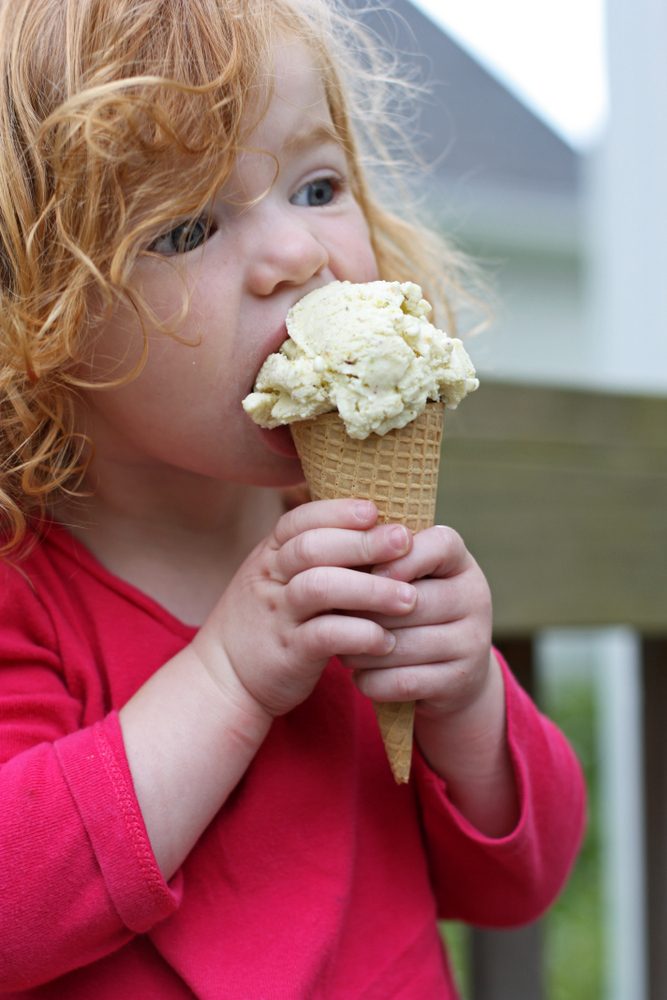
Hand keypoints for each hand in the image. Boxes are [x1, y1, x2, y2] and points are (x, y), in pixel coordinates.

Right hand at [192, 500, 419, 720]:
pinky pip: (326, 636)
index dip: (338, 512)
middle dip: (363, 542)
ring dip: (370, 589)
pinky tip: (387, 641)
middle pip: (313, 548)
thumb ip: (316, 557)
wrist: (223, 678)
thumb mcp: (280, 579)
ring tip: (408, 598)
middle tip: (405, 542)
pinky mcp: (288, 653)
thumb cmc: (269, 621)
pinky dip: (360, 635)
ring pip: (321, 587)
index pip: (301, 519)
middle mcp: (270, 578)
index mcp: (270, 554)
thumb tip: (377, 530)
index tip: (375, 510)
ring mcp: (277, 615)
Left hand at [339, 525, 492, 717]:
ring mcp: (473, 640)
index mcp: (459, 560)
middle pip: (410, 601)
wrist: (455, 669)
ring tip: (340, 646)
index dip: (399, 559)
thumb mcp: (407, 576)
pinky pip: (404, 681)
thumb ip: (379, 559)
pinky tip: (359, 676)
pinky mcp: (461, 679)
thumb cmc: (415, 607)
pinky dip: (373, 681)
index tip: (368, 573)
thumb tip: (333, 555)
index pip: (438, 545)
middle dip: (362, 612)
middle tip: (332, 617)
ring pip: (401, 644)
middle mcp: (474, 596)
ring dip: (361, 649)